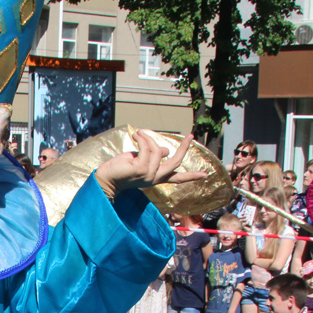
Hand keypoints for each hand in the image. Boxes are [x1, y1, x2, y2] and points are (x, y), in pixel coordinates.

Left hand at [94, 131, 209, 199]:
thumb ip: (154, 156)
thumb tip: (167, 150)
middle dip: (184, 148)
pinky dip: (143, 139)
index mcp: (156, 178)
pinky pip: (147, 149)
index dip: (192, 176)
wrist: (106, 179)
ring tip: (139, 133)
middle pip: (176, 163)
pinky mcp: (141, 169)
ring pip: (158, 151)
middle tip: (191, 136)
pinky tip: (136, 135)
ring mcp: (148, 175)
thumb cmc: (121, 169)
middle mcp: (154, 179)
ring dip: (148, 138)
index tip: (206, 175)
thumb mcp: (141, 161)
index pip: (177, 178)